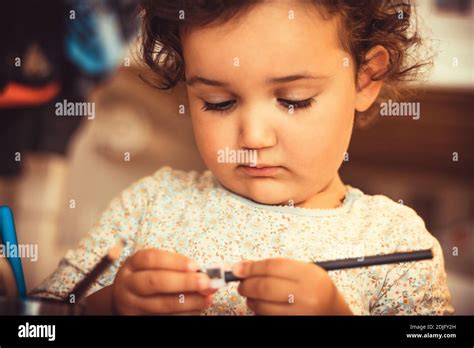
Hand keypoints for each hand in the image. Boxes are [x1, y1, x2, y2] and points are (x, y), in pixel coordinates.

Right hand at [112, 249, 216, 314]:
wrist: (125, 298)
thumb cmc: (146, 276)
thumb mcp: (154, 265)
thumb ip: (176, 266)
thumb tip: (204, 273)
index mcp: (133, 264)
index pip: (152, 259)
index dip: (175, 262)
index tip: (195, 265)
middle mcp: (129, 284)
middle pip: (156, 282)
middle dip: (185, 282)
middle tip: (206, 282)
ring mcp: (132, 304)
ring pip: (162, 304)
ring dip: (190, 301)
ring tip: (207, 297)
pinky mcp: (139, 319)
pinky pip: (166, 318)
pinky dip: (185, 313)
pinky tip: (198, 307)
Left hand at [233, 258, 351, 314]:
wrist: (333, 311)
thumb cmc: (317, 288)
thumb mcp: (304, 270)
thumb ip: (277, 267)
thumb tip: (245, 267)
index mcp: (309, 276)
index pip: (273, 267)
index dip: (251, 267)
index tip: (238, 268)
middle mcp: (306, 296)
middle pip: (265, 287)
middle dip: (247, 285)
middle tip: (241, 283)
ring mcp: (300, 313)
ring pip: (263, 306)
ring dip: (251, 300)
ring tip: (252, 295)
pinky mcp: (292, 323)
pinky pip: (267, 317)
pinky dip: (259, 310)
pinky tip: (261, 305)